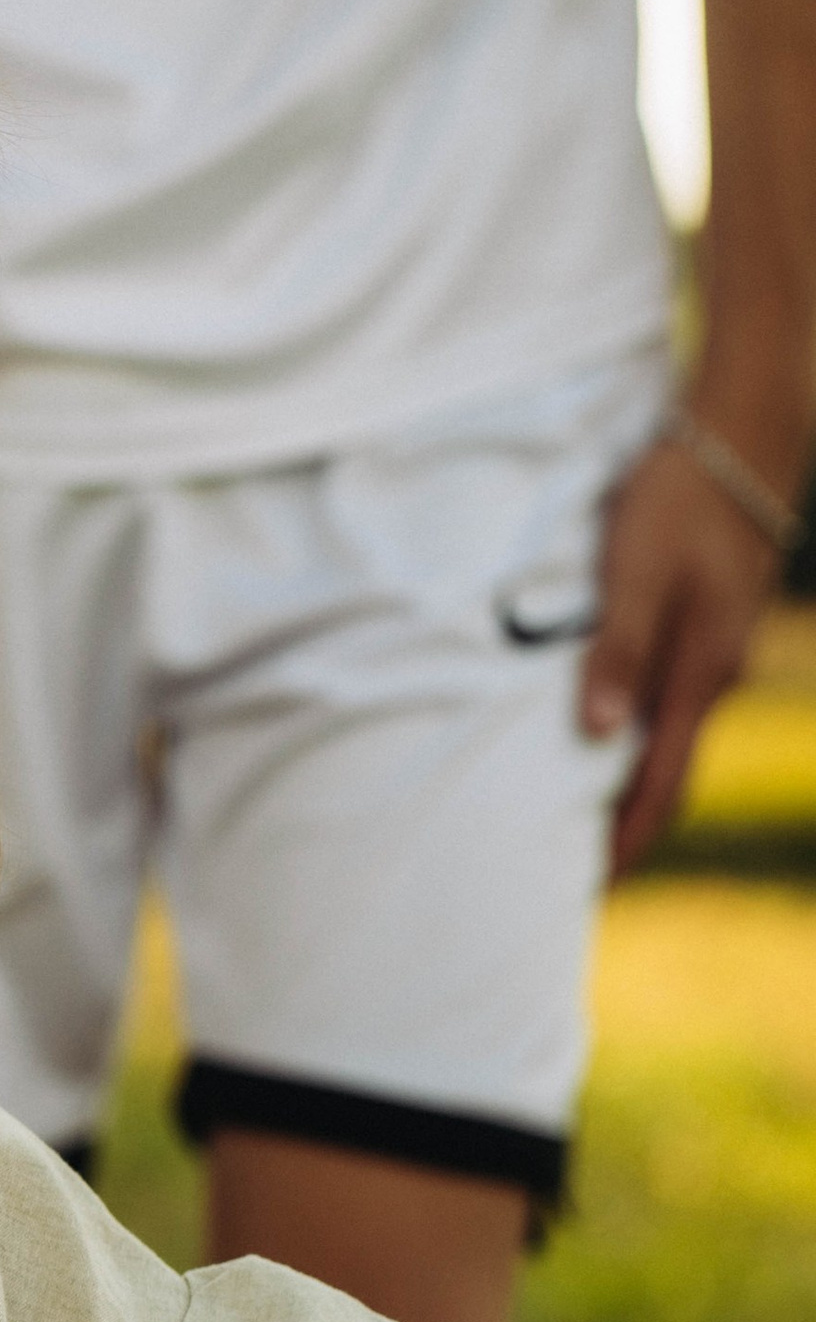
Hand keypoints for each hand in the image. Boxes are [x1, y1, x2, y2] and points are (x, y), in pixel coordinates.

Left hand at [582, 434, 779, 876]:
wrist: (744, 434)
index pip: (658, 785)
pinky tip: (607, 732)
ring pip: (672, 738)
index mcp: (697, 674)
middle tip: (577, 868)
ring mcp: (717, 651)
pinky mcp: (711, 625)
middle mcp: (713, 675)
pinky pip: (674, 701)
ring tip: (580, 813)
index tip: (588, 886)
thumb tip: (598, 733)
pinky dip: (641, 735)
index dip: (624, 842)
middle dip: (627, 828)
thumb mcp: (635, 572)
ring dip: (631, 782)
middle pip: (668, 775)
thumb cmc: (681, 497)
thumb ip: (617, 650)